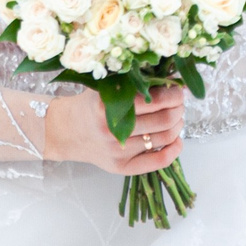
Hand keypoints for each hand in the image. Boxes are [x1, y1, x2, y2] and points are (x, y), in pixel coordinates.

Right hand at [41, 83, 187, 174]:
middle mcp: (112, 131)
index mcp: (106, 106)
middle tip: (179, 102)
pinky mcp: (121, 167)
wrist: (66, 131)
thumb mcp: (105, 87)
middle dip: (179, 108)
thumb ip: (134, 82)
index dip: (174, 93)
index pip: (154, 99)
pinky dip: (174, 150)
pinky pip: (157, 162)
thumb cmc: (90, 105)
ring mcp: (117, 152)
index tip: (178, 89)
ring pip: (164, 138)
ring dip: (178, 125)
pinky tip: (177, 140)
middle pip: (164, 119)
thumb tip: (172, 78)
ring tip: (176, 117)